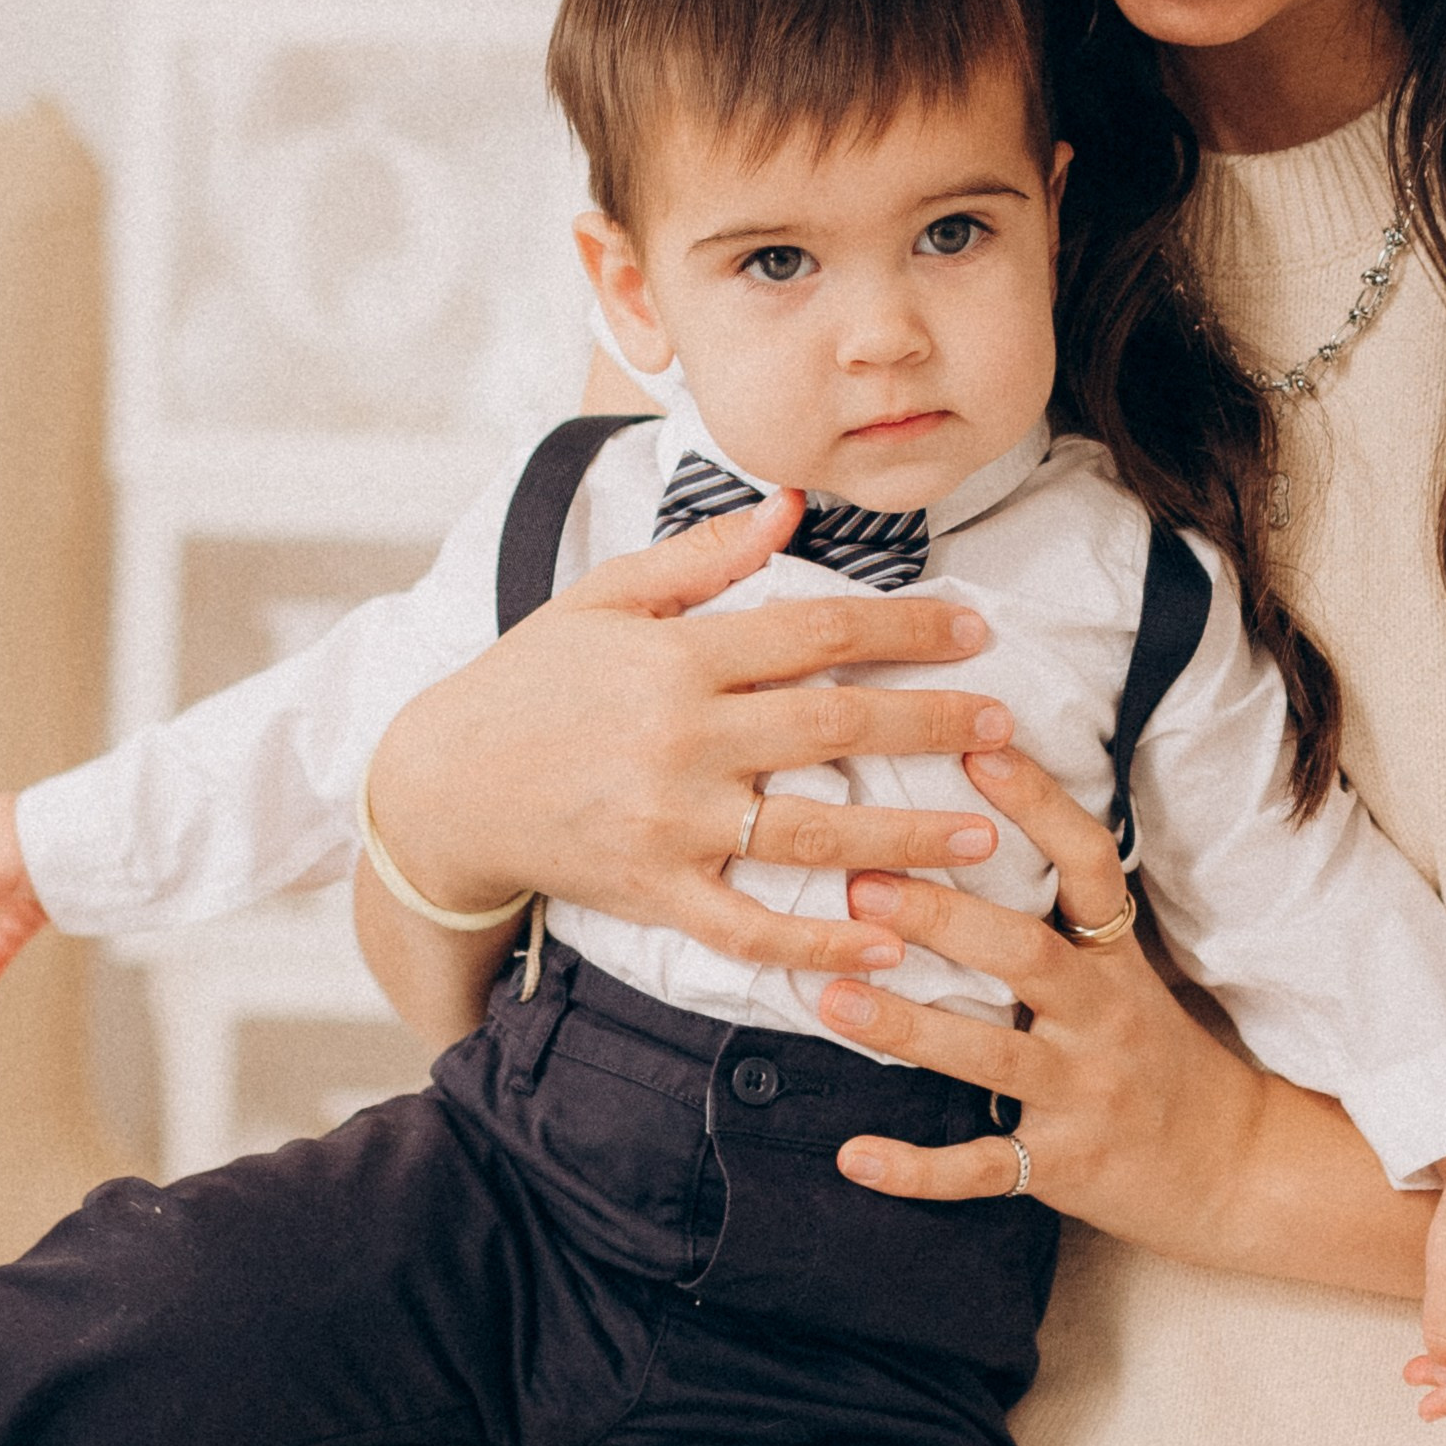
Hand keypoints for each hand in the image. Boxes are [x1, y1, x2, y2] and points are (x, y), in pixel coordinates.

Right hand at [364, 493, 1015, 980]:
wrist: (440, 786)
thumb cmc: (530, 682)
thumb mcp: (603, 597)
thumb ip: (702, 555)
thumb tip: (790, 503)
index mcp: (676, 657)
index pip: (813, 632)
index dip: (904, 631)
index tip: (975, 633)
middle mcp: (682, 739)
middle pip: (832, 727)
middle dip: (930, 726)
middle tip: (1005, 729)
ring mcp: (670, 823)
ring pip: (812, 834)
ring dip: (906, 838)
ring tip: (982, 836)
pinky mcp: (655, 893)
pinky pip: (751, 927)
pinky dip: (821, 942)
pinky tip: (888, 941)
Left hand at [813, 747, 1276, 1253]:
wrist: (1232, 1170)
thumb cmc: (1156, 1057)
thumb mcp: (1124, 977)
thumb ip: (1056, 921)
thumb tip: (957, 834)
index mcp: (1116, 960)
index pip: (1088, 864)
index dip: (1039, 804)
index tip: (977, 750)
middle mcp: (1104, 1017)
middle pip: (1025, 952)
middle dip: (942, 917)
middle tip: (861, 882)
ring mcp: (1085, 1094)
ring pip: (992, 1054)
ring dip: (907, 1026)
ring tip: (830, 998)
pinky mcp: (1065, 1166)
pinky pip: (984, 1167)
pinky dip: (916, 1168)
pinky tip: (853, 1157)